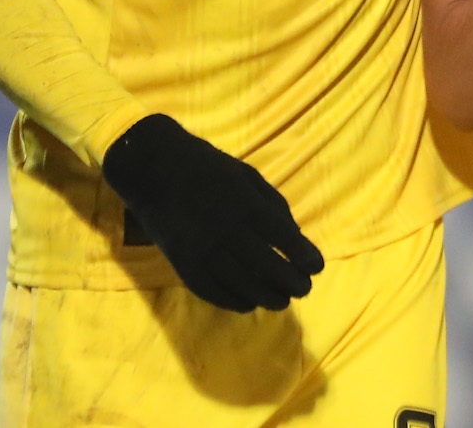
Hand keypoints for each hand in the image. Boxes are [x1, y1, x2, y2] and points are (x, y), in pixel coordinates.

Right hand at [101, 114, 324, 312]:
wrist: (155, 171)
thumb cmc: (209, 169)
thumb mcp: (247, 176)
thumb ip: (273, 205)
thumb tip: (296, 237)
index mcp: (245, 204)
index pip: (282, 237)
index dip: (303, 254)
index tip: (317, 266)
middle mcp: (226, 231)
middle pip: (266, 266)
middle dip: (291, 282)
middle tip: (304, 289)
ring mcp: (203, 251)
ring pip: (242, 285)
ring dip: (267, 297)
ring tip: (282, 301)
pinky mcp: (184, 265)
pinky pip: (214, 292)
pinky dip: (234, 301)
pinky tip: (249, 303)